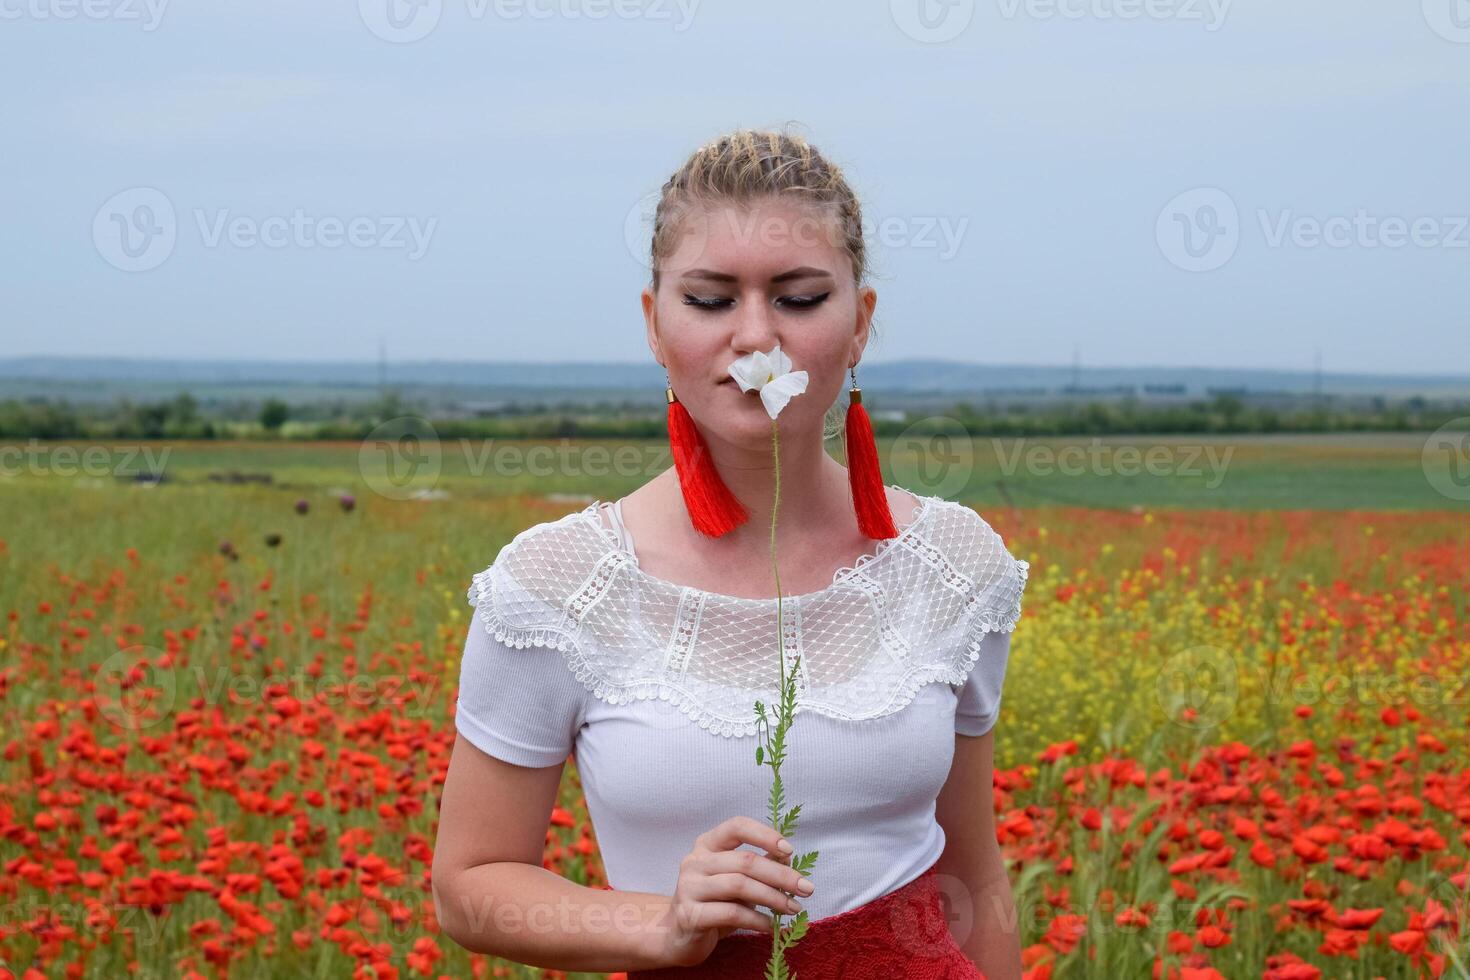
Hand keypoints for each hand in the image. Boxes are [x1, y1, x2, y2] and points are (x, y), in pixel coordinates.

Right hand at [648, 815, 814, 967]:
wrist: (677, 935)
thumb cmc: (713, 903)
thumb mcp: (736, 881)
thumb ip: (757, 866)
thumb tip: (786, 857)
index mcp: (707, 844)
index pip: (737, 827)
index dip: (765, 835)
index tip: (789, 850)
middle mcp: (695, 861)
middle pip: (745, 861)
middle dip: (781, 875)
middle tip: (807, 888)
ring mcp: (689, 887)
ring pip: (739, 886)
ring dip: (773, 898)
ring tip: (793, 908)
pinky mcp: (690, 915)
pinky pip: (732, 913)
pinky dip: (757, 920)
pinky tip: (770, 925)